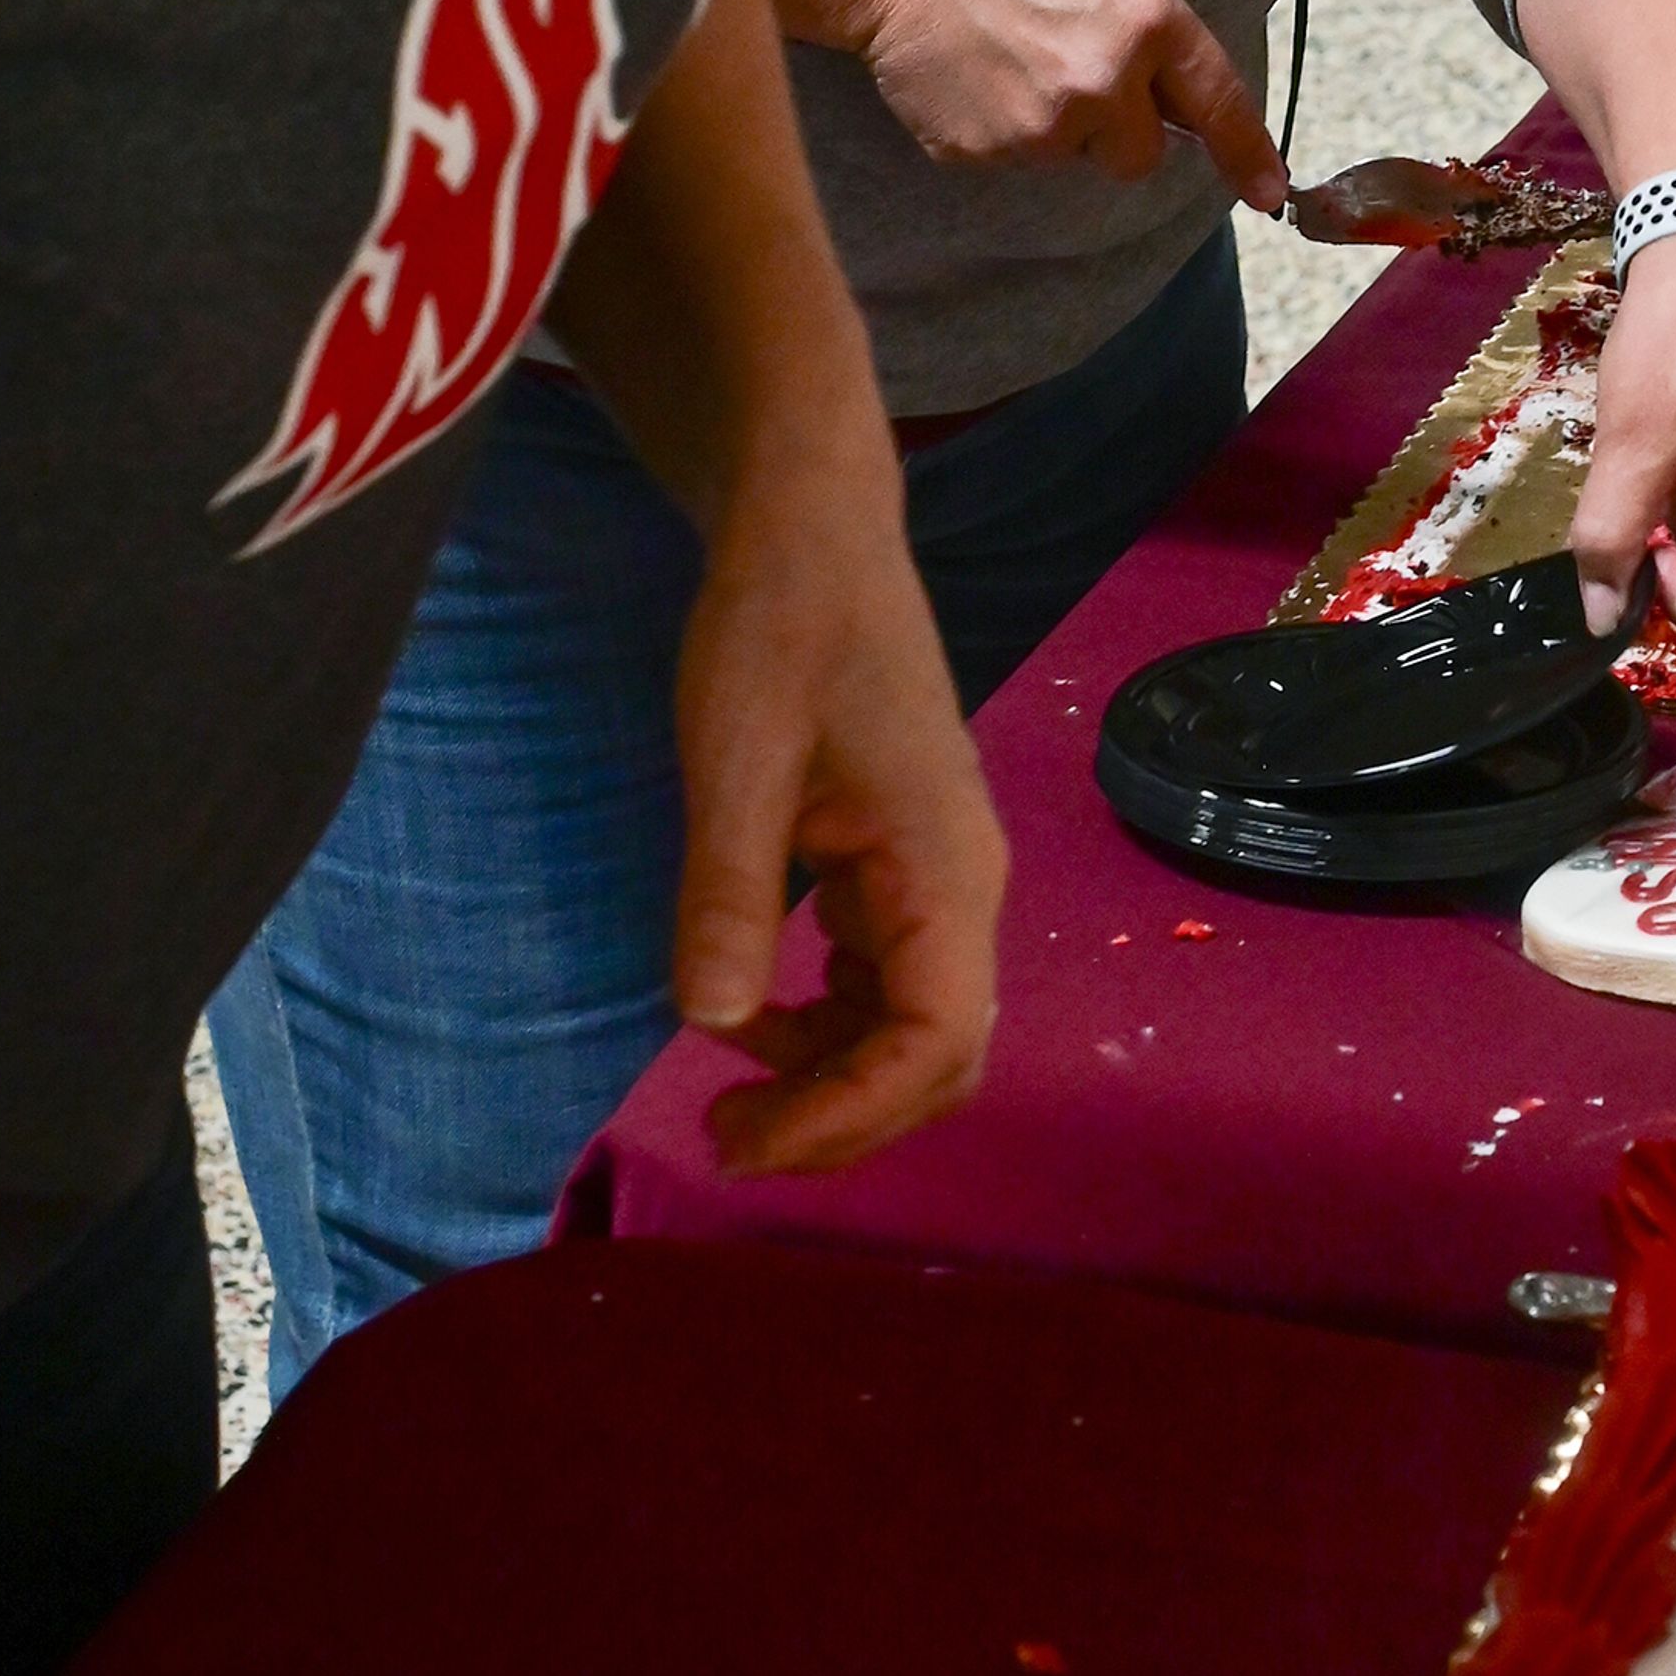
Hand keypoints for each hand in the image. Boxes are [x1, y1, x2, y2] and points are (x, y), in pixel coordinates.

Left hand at [669, 447, 1008, 1171]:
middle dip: (843, 1119)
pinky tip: (751, 1015)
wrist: (813, 536)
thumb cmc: (780, 629)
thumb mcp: (735, 757)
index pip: (936, 1038)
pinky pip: (887, 986)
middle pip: (941, 1057)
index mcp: (945, 866)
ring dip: (833, 1081)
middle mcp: (963, 887)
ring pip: (916, 1031)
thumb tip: (713, 1022)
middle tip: (723, 1139)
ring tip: (726, 1096)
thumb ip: (730, 889)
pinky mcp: (903, 871)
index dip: (850, 1113)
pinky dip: (827, 1028)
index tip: (742, 1136)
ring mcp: (938, 881)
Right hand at [861, 0, 1284, 205]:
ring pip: (1072, 158)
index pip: (1218, 105)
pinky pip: (1014, 160)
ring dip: (1055, 126)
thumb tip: (1171, 103)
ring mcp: (1044, 126)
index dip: (1247, 156)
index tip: (1270, 194)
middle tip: (1069, 75)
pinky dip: (1000, 130)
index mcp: (1148, 21)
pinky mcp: (988, 153)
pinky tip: (974, 77)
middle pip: (1141, 158)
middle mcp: (1106, 82)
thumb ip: (1150, 34)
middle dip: (1118, 132)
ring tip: (1007, 60)